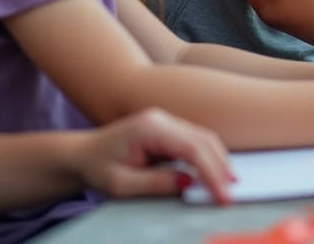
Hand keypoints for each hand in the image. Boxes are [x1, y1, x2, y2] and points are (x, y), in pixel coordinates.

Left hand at [72, 109, 233, 204]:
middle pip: (204, 140)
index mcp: (150, 128)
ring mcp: (166, 121)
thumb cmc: (97, 168)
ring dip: (218, 161)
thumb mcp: (120, 184)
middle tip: (231, 193)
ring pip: (203, 138)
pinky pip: (195, 141)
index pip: (192, 148)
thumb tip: (190, 182)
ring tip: (228, 185)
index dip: (212, 172)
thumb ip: (155, 183)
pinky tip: (214, 173)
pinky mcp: (168, 129)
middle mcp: (162, 119)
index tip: (222, 195)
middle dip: (221, 166)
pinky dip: (207, 157)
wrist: (81, 154)